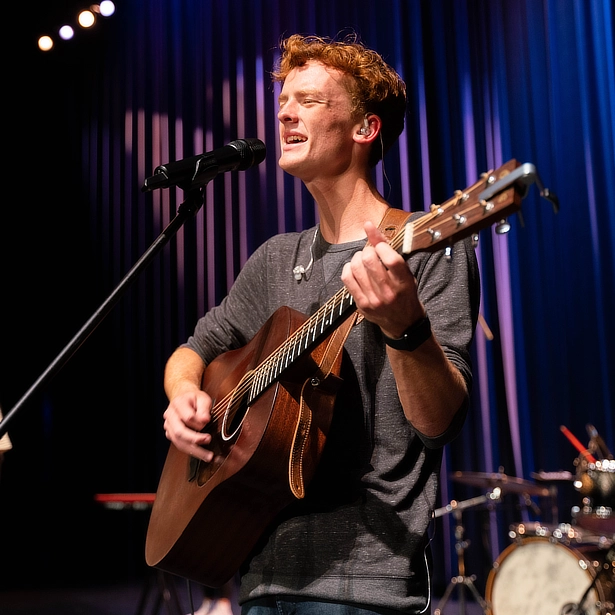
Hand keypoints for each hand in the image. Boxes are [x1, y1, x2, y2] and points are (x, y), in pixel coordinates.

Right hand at [163, 387, 214, 461]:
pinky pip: (180, 445)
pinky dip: (190, 451)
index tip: (208, 421)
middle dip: (194, 439)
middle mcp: (170, 415)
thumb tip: (205, 420)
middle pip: (179, 431)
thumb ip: (204, 408)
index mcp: (178, 403)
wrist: (184, 398)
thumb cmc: (194, 399)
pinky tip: (200, 454)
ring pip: (178, 442)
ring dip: (194, 450)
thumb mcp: (202, 397)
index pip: (187, 417)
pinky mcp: (170, 434)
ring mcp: (168, 426)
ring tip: (207, 455)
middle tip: (208, 441)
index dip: (199, 422)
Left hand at [341, 220, 424, 337]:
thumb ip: (389, 249)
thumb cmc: (404, 292)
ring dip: (357, 258)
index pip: (391, 259)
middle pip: (369, 261)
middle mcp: (389, 292)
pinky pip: (347, 279)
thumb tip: (369, 226)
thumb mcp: (405, 272)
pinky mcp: (362, 304)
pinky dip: (348, 268)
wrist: (403, 322)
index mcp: (404, 282)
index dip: (381, 246)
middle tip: (370, 253)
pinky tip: (354, 268)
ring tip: (362, 260)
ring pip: (356, 268)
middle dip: (367, 251)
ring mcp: (374, 300)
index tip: (380, 246)